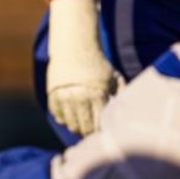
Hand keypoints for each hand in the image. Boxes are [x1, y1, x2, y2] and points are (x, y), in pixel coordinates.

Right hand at [44, 0, 120, 135]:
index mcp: (97, 95)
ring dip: (76, 127)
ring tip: (82, 125)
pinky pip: (57, 116)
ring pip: (69, 125)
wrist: (75, 45)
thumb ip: (121, 95)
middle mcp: (79, 98)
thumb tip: (126, 113)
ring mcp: (64, 97)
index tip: (103, 132)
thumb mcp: (114, 77)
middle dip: (88, 133)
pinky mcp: (52, 94)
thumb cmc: (98, 63)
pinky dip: (63, 119)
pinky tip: (71, 116)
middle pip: (83, 129)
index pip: (98, 125)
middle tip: (92, 132)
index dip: (101, 132)